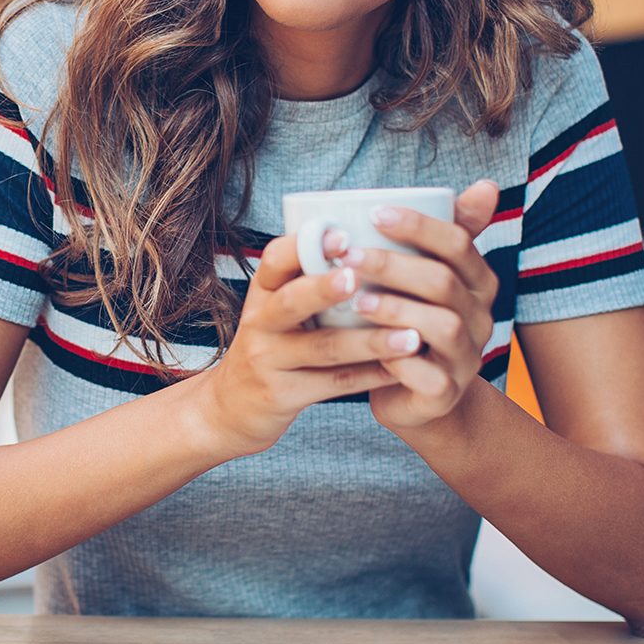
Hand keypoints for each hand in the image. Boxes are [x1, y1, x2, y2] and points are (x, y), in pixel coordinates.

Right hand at [194, 232, 424, 457]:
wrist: (231, 409)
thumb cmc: (272, 346)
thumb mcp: (275, 310)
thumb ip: (309, 280)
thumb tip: (371, 240)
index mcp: (262, 292)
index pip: (275, 259)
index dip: (305, 244)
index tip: (343, 234)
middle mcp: (259, 322)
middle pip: (292, 301)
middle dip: (326, 288)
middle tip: (360, 277)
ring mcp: (268, 360)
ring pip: (323, 347)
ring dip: (370, 341)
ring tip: (412, 337)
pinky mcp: (282, 396)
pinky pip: (333, 384)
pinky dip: (371, 377)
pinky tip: (401, 370)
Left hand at [349, 180, 498, 431]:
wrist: (415, 395)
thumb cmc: (411, 321)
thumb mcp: (425, 276)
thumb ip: (439, 233)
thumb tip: (487, 184)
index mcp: (479, 281)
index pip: (458, 242)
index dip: (417, 225)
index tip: (372, 213)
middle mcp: (482, 316)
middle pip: (443, 281)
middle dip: (393, 265)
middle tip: (347, 256)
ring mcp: (468, 357)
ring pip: (441, 326)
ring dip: (394, 309)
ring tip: (355, 300)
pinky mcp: (447, 394)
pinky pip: (428, 376)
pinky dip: (397, 361)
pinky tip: (368, 348)